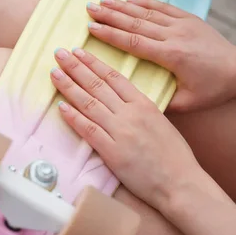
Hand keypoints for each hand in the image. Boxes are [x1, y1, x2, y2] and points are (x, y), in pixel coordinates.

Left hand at [51, 47, 206, 211]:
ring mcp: (121, 132)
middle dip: (76, 67)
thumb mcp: (161, 123)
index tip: (79, 52)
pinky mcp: (113, 152)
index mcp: (145, 104)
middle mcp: (131, 114)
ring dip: (69, 86)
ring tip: (54, 73)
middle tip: (59, 53)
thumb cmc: (174, 157)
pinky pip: (89, 130)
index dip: (94, 63)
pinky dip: (73, 117)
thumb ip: (141, 111)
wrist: (181, 183)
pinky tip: (61, 106)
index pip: (114, 77)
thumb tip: (124, 103)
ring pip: (89, 103)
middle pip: (98, 85)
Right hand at [86, 0, 235, 111]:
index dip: (111, 35)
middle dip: (110, 15)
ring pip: (147, 13)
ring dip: (123, 6)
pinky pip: (162, 8)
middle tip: (89, 9)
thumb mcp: (188, 103)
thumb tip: (135, 104)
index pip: (134, 42)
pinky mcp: (189, 19)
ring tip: (102, 1)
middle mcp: (175, 36)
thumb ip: (161, 103)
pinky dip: (144, 2)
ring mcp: (183, 24)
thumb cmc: (214, 89)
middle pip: (136, 23)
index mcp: (172, 56)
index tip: (92, 29)